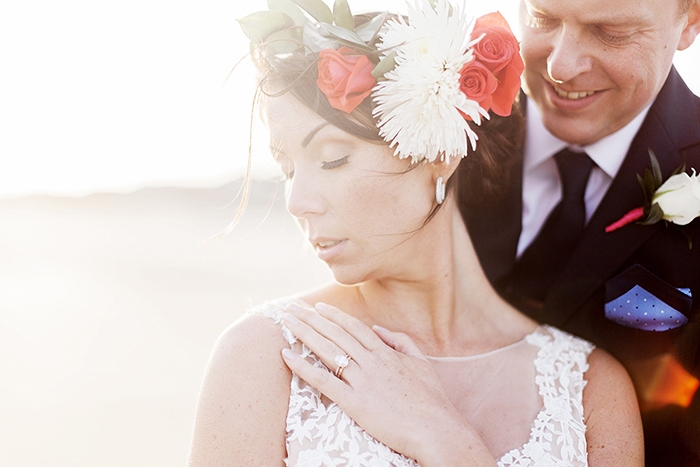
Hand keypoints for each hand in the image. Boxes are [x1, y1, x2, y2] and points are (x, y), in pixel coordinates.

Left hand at [281, 302, 494, 466]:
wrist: (436, 428)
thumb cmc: (431, 400)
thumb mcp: (421, 362)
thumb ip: (400, 341)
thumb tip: (377, 329)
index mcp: (386, 352)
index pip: (353, 327)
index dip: (334, 315)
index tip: (317, 307)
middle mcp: (371, 362)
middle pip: (335, 334)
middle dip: (311, 318)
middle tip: (292, 307)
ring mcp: (362, 381)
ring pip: (327, 351)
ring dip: (304, 333)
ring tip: (287, 322)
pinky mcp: (354, 403)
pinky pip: (323, 381)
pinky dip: (303, 367)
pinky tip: (287, 356)